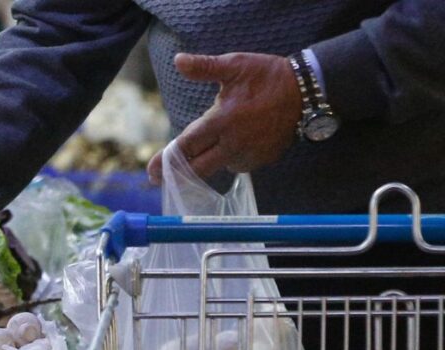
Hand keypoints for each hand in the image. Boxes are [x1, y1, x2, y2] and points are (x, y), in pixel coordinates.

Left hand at [148, 52, 301, 182]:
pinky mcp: (262, 160)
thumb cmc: (266, 76)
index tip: (151, 171)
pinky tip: (228, 147)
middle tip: (159, 179)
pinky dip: (228, 159)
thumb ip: (204, 67)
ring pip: (218, 167)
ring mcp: (249, 155)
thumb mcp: (234, 66)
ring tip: (197, 156)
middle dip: (178, 174)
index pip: (187, 146)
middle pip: (198, 168)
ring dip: (206, 162)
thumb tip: (178, 61)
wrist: (306, 91)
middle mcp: (233, 144)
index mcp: (222, 121)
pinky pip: (237, 165)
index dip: (166, 160)